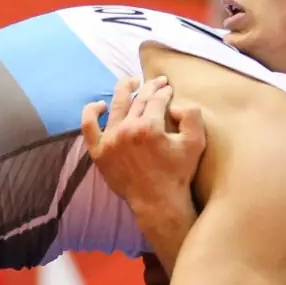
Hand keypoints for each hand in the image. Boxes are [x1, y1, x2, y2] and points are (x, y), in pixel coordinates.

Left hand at [79, 76, 206, 214]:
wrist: (158, 202)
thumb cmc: (178, 174)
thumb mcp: (196, 143)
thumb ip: (192, 116)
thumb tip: (175, 105)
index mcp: (150, 127)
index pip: (156, 100)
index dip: (164, 92)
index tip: (168, 90)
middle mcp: (127, 130)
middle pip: (138, 100)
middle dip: (150, 88)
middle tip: (158, 83)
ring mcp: (110, 140)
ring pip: (117, 106)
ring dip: (125, 90)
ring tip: (132, 82)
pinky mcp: (99, 152)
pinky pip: (89, 126)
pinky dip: (92, 112)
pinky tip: (100, 105)